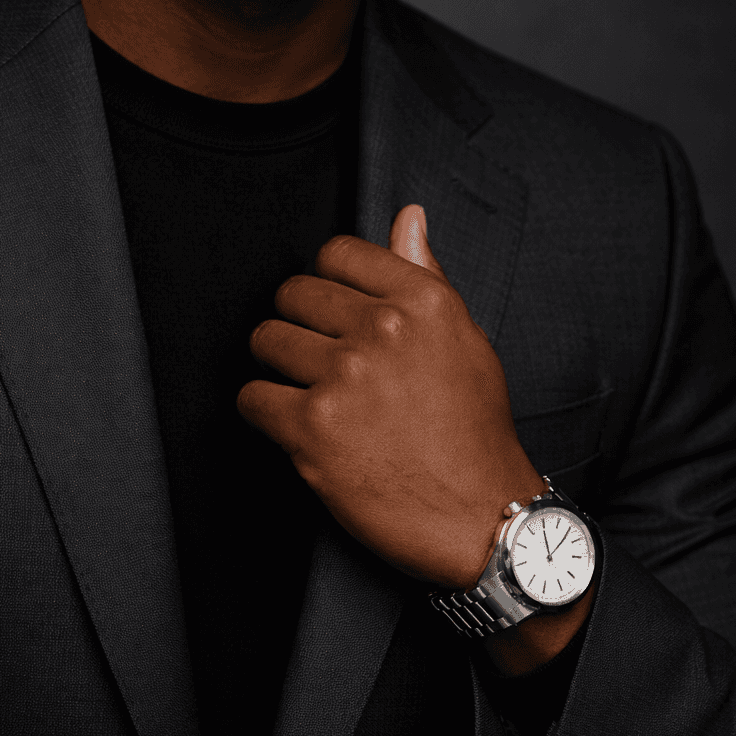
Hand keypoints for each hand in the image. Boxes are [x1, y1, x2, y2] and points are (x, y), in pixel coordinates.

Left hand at [238, 204, 545, 592]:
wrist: (484, 519)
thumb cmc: (475, 430)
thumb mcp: (464, 338)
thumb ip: (424, 274)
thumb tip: (408, 217)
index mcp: (421, 300)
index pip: (337, 253)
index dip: (328, 283)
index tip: (333, 311)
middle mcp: (382, 330)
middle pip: (294, 294)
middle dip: (299, 324)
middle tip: (318, 359)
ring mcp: (344, 377)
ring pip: (266, 341)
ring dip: (278, 367)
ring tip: (308, 392)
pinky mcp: (311, 428)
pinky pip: (252, 397)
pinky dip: (262, 412)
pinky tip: (291, 425)